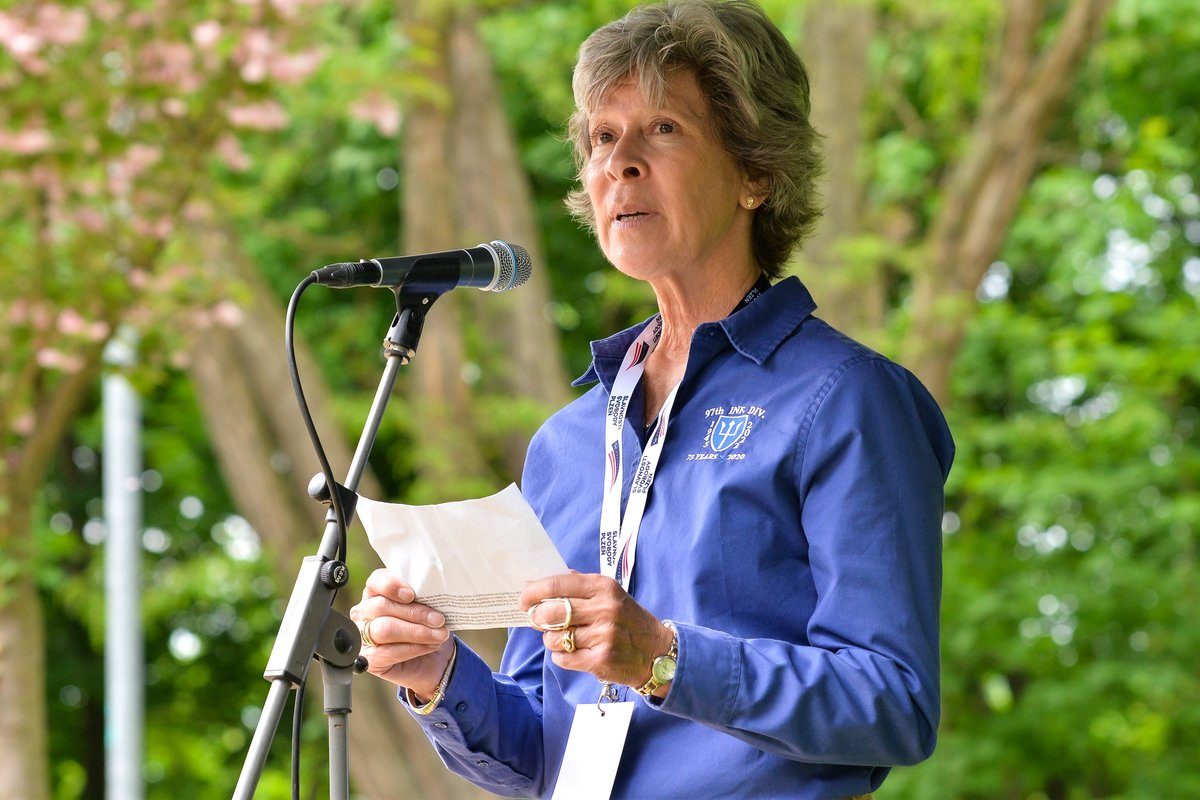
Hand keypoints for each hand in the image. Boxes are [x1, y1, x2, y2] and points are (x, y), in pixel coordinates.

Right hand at [349, 569, 453, 697]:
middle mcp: (365, 611)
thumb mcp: (428, 606)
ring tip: (438, 634)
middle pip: (382, 606)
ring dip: (416, 632)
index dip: (391, 586)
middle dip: (414, 613)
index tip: (411, 594)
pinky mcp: (369, 658)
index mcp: (377, 591)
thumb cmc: (426, 625)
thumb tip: (435, 593)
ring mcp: (363, 636)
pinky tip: (429, 646)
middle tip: (438, 619)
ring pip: (385, 629)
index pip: (376, 581)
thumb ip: (424, 596)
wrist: (432, 658)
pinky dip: (413, 648)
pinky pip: (388, 652)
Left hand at [520, 572, 673, 694]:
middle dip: (538, 618)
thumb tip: (538, 581)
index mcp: (603, 587)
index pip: (557, 585)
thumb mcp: (609, 594)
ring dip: (552, 640)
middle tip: (539, 620)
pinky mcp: (601, 660)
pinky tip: (574, 651)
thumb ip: (577, 586)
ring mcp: (604, 636)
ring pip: (554, 638)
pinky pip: (563, 658)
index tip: (524, 599)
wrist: (657, 652)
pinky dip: (562, 656)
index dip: (533, 592)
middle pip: (551, 612)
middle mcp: (605, 609)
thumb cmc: (627, 620)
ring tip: (565, 638)